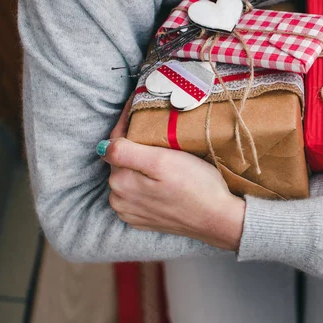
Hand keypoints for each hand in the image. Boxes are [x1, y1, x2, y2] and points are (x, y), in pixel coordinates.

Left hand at [96, 95, 244, 250]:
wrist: (218, 219)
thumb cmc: (197, 187)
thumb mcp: (162, 161)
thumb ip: (126, 153)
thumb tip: (103, 146)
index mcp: (120, 182)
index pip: (114, 143)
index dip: (126, 122)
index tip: (136, 103)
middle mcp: (119, 200)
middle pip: (121, 161)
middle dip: (134, 144)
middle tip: (154, 128)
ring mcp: (131, 212)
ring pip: (129, 177)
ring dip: (140, 164)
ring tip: (160, 152)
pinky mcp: (144, 220)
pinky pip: (138, 194)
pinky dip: (146, 182)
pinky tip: (163, 177)